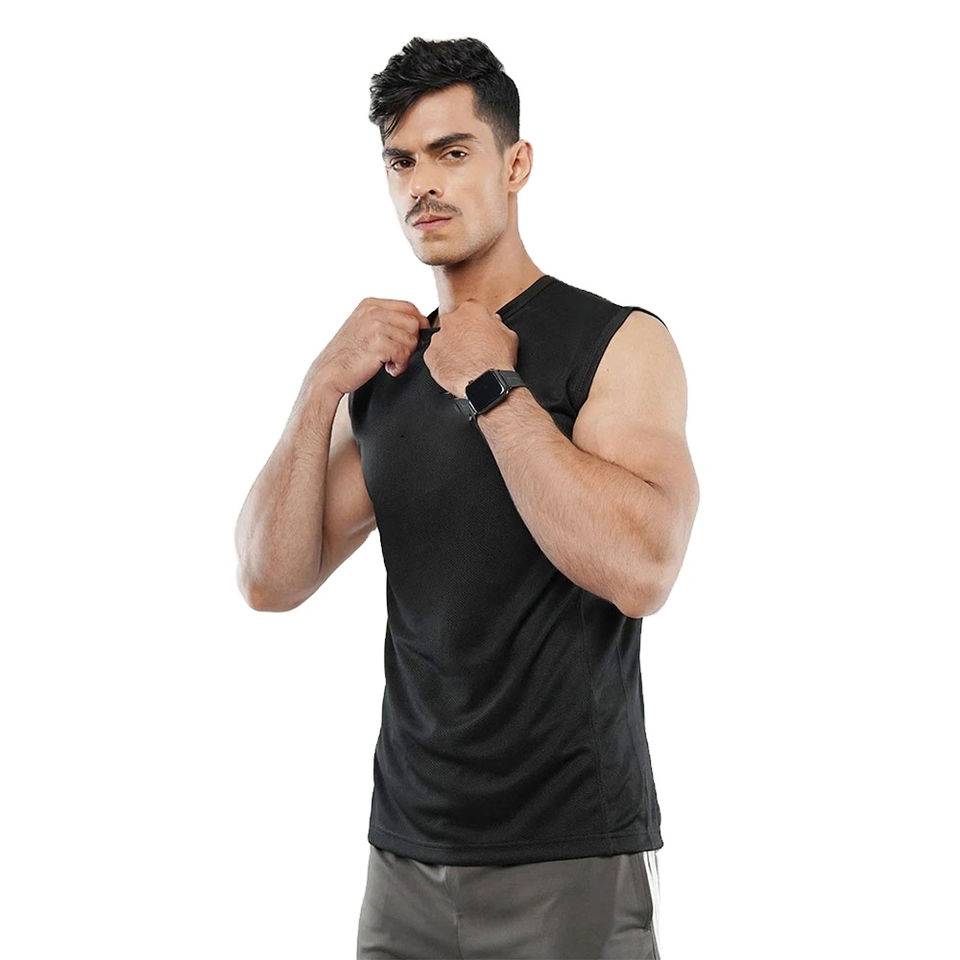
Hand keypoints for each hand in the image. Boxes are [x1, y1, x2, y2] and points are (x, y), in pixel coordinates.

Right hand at [313, 297, 430, 395]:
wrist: (328, 374)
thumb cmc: (347, 355)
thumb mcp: (364, 327)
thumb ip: (385, 320)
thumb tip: (416, 323)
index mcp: (370, 305)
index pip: (409, 307)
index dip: (418, 324)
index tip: (414, 339)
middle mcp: (372, 311)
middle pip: (414, 323)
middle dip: (412, 342)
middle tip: (398, 356)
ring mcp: (374, 326)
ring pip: (411, 339)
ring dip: (405, 356)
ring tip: (390, 363)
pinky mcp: (377, 343)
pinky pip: (404, 353)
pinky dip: (400, 365)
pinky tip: (388, 369)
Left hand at [423, 300, 518, 397]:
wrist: (485, 383)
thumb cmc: (497, 360)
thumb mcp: (509, 336)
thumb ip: (498, 324)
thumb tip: (494, 321)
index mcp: (470, 310)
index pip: (470, 309)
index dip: (475, 322)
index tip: (478, 331)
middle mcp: (450, 320)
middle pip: (453, 323)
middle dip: (460, 333)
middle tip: (471, 348)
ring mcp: (438, 338)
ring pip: (442, 340)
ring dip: (450, 348)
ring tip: (464, 361)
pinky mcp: (430, 355)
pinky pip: (435, 356)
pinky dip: (442, 362)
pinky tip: (455, 369)